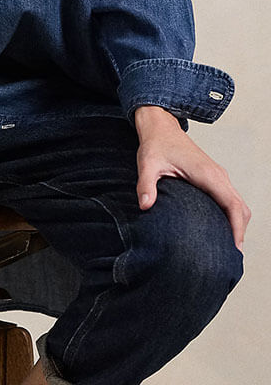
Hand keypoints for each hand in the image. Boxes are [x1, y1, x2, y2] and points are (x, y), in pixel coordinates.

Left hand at [133, 106, 250, 252]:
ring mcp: (218, 176)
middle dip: (240, 232)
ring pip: (237, 204)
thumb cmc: (156, 145)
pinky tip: (220, 230)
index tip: (235, 248)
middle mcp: (218, 175)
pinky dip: (231, 215)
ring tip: (227, 248)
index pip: (232, 204)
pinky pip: (230, 199)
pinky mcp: (213, 177)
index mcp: (208, 174)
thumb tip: (145, 206)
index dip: (237, 227)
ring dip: (237, 224)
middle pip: (241, 208)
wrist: (161, 127)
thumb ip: (146, 185)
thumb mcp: (147, 164)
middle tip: (231, 257)